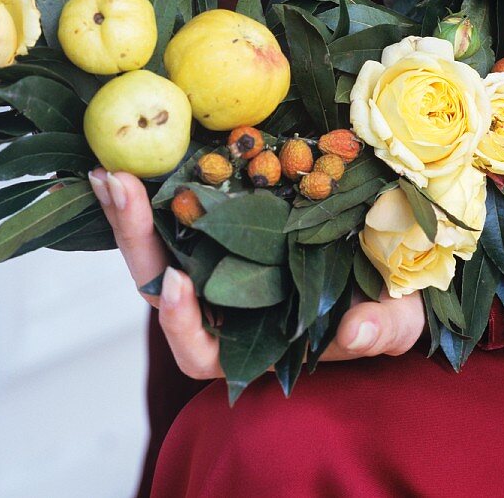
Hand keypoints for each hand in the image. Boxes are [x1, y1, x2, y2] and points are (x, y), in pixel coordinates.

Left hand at [89, 169, 424, 380]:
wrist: (389, 259)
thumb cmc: (386, 304)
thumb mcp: (395, 320)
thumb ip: (380, 330)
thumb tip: (358, 332)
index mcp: (251, 341)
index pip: (198, 350)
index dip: (182, 324)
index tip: (179, 285)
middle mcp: (221, 302)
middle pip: (160, 285)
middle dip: (135, 238)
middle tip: (117, 185)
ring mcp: (216, 258)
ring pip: (156, 243)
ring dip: (127, 208)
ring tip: (108, 168)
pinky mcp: (220, 218)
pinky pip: (174, 204)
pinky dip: (152, 182)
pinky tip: (135, 154)